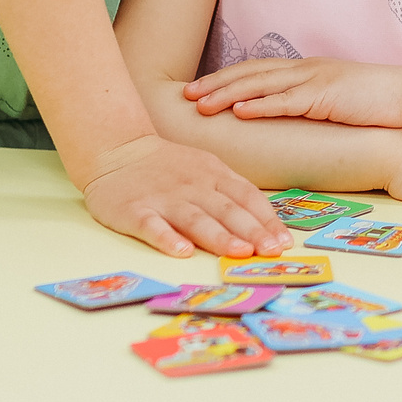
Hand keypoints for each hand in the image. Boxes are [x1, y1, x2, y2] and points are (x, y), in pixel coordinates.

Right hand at [79, 133, 291, 258]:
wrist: (117, 149)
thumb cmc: (168, 167)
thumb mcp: (206, 168)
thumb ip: (230, 193)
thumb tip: (265, 223)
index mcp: (213, 175)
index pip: (247, 197)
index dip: (267, 220)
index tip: (284, 242)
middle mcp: (193, 186)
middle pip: (227, 210)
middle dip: (253, 231)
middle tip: (272, 251)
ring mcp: (164, 198)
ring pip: (196, 219)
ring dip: (220, 236)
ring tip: (240, 252)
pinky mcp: (135, 210)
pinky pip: (153, 226)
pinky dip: (167, 238)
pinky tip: (181, 251)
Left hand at [186, 57, 401, 127]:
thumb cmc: (379, 101)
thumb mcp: (339, 98)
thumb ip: (314, 102)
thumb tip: (292, 118)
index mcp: (308, 70)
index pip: (258, 70)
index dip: (226, 78)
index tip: (199, 88)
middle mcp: (306, 70)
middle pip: (250, 73)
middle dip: (215, 83)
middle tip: (185, 94)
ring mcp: (315, 81)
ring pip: (261, 84)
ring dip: (227, 93)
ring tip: (199, 103)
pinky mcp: (326, 96)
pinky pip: (286, 101)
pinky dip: (260, 105)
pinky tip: (238, 111)